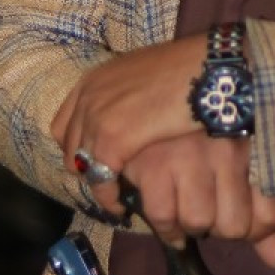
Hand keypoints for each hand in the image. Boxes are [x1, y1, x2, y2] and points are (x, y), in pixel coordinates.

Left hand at [51, 34, 206, 187]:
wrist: (208, 67)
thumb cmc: (191, 69)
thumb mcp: (150, 76)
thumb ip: (134, 94)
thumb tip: (138, 112)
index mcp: (96, 79)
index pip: (66, 124)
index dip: (78, 146)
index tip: (95, 161)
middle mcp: (89, 96)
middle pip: (70, 146)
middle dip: (86, 166)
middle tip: (108, 182)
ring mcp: (97, 115)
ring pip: (83, 165)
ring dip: (97, 184)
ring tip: (115, 199)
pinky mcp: (112, 137)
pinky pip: (100, 178)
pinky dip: (109, 197)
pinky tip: (122, 207)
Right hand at [121, 133, 274, 269]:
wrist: (154, 96)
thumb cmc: (209, 133)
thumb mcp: (247, 162)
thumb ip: (265, 215)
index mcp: (257, 145)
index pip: (270, 216)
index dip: (255, 230)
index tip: (242, 217)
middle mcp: (227, 148)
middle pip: (233, 226)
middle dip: (220, 226)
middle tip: (211, 206)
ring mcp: (189, 155)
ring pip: (198, 222)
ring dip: (191, 224)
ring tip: (188, 204)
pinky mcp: (153, 163)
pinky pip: (163, 216)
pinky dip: (165, 226)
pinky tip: (168, 216)